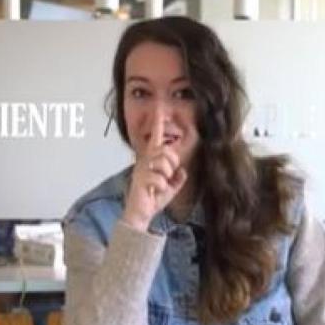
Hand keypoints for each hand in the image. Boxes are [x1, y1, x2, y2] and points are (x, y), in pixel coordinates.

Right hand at [121, 114, 187, 231]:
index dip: (157, 126)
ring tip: (161, 184)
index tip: (159, 110)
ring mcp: (142, 170)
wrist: (141, 214)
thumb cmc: (153, 200)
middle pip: (166, 151)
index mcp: (151, 161)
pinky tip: (154, 192)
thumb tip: (183, 171)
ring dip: (167, 176)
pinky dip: (162, 188)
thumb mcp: (171, 189)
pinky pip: (160, 179)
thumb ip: (178, 179)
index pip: (154, 140)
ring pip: (163, 163)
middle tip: (168, 176)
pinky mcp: (141, 180)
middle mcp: (144, 162)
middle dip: (172, 163)